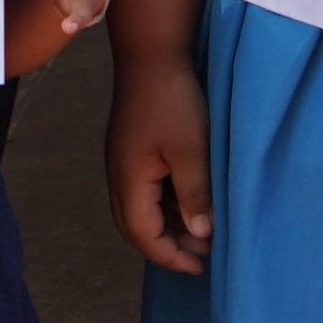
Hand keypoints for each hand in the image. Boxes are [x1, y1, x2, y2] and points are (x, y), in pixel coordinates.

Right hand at [107, 54, 212, 275]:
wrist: (151, 56)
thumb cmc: (173, 101)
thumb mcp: (191, 151)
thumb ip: (195, 195)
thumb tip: (200, 235)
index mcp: (129, 182)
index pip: (144, 236)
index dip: (172, 256)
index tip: (202, 267)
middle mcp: (119, 178)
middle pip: (136, 229)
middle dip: (167, 248)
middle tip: (204, 256)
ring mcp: (123, 165)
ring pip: (139, 212)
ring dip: (167, 227)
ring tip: (202, 234)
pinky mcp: (131, 153)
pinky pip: (144, 193)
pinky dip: (165, 207)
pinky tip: (189, 205)